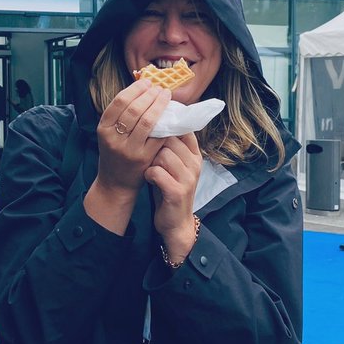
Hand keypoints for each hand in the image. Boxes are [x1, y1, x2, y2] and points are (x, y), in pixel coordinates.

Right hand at [95, 79, 170, 195]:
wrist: (115, 183)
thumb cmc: (115, 153)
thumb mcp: (110, 133)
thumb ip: (121, 114)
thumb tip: (143, 88)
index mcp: (103, 128)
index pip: (119, 101)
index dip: (136, 89)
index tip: (147, 83)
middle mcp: (113, 138)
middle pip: (134, 109)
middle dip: (150, 95)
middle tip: (160, 89)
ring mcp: (129, 149)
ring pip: (147, 121)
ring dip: (159, 105)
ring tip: (166, 97)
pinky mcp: (143, 158)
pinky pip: (157, 136)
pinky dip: (165, 124)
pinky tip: (170, 116)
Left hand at [145, 132, 202, 262]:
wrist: (176, 222)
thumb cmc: (170, 189)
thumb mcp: (174, 166)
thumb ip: (171, 147)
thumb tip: (156, 120)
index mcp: (195, 155)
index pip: (184, 129)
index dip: (167, 126)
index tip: (154, 131)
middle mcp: (195, 164)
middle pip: (170, 140)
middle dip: (155, 146)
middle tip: (150, 157)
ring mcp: (188, 178)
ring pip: (163, 154)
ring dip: (151, 161)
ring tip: (150, 169)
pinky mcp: (178, 191)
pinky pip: (157, 172)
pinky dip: (149, 174)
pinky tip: (149, 179)